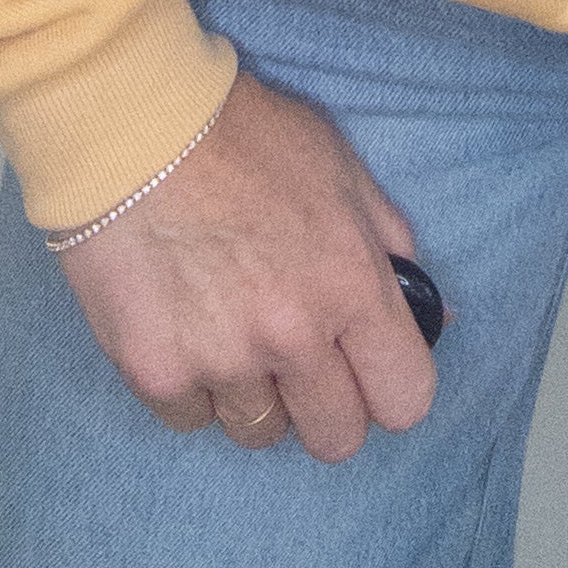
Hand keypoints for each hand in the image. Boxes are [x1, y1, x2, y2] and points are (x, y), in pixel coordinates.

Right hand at [56, 67, 440, 464]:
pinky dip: (190, 385)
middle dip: (324, 406)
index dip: (389, 387)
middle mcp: (294, 335)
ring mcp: (223, 361)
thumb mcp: (340, 168)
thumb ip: (391, 245)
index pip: (405, 398)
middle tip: (296, 358)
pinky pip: (191, 417)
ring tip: (227, 327)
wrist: (132, 127)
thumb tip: (434, 312)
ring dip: (253, 394)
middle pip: (336, 439)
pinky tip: (180, 325)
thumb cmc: (243, 135)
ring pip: (258, 432)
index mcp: (351, 283)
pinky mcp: (157, 374)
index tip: (366, 370)